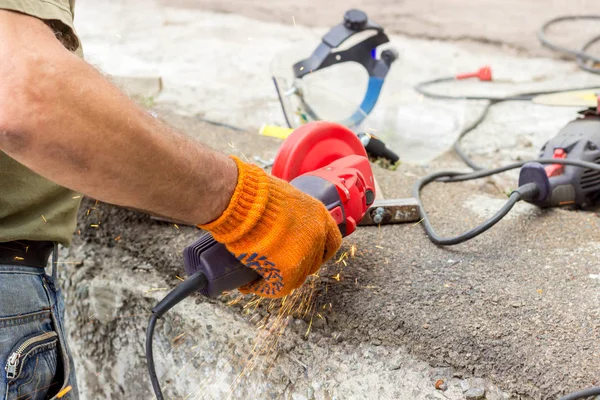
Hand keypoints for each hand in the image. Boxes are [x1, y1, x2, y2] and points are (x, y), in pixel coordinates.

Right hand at [198, 156, 341, 297]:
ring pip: (295, 278)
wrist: (244, 200)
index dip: (319, 251)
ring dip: (277, 279)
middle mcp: (316, 236)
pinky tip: (248, 285)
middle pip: (312, 263)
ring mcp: (304, 255)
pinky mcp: (287, 270)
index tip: (306, 254)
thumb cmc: (256, 193)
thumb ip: (290, 213)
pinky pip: (275, 287)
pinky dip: (261, 287)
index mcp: (319, 216)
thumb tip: (281, 223)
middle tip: (274, 265)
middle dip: (295, 266)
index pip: (332, 242)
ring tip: (256, 276)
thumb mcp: (284, 197)